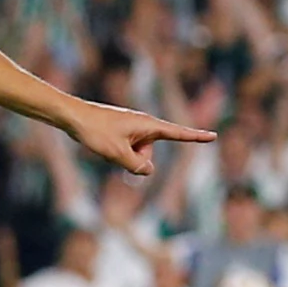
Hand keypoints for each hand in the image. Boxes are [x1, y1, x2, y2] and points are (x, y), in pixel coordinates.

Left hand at [63, 100, 214, 175]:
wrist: (73, 116)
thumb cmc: (96, 131)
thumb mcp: (117, 153)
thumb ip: (136, 166)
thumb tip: (148, 170)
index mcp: (149, 126)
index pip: (178, 133)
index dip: (196, 137)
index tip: (214, 136)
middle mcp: (144, 125)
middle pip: (149, 154)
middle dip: (134, 159)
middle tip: (112, 147)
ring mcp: (132, 128)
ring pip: (135, 154)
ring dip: (122, 155)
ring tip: (105, 143)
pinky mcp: (122, 131)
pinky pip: (125, 149)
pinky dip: (116, 152)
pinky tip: (101, 143)